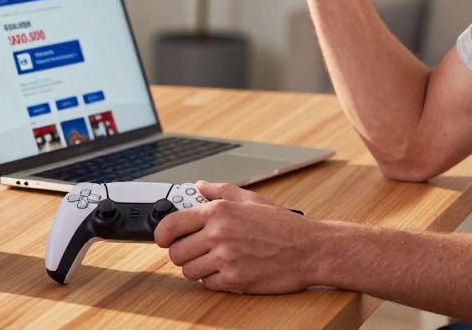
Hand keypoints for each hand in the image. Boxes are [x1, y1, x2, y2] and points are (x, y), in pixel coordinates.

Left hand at [154, 180, 322, 293]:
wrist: (310, 249)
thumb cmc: (283, 225)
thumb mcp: (251, 199)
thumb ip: (220, 191)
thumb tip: (198, 187)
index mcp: (220, 211)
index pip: (172, 224)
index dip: (161, 234)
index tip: (162, 238)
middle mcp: (219, 233)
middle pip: (176, 251)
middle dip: (182, 252)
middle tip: (194, 250)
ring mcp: (226, 258)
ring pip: (188, 271)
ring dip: (197, 268)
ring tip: (213, 261)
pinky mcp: (235, 279)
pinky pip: (207, 284)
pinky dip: (213, 280)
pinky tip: (227, 269)